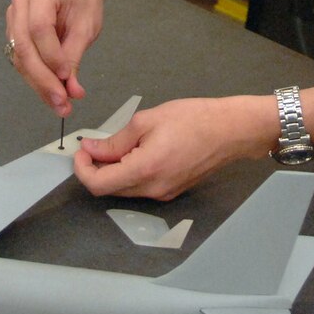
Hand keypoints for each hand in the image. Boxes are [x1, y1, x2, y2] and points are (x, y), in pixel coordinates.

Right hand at [5, 0, 101, 115]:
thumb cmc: (83, 3)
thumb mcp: (86, 27)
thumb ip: (75, 57)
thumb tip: (72, 92)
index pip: (40, 27)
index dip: (52, 56)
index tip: (67, 77)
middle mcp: (21, 0)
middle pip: (24, 46)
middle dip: (43, 79)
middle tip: (62, 103)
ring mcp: (13, 15)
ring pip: (19, 57)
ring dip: (38, 84)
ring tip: (59, 104)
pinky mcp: (11, 31)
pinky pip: (20, 59)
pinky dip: (35, 78)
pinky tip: (50, 93)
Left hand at [73, 96, 272, 199]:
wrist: (231, 130)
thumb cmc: (193, 119)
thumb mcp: (147, 121)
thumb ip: (115, 140)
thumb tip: (90, 148)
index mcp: (144, 171)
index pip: (98, 185)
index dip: (82, 169)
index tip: (81, 150)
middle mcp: (153, 190)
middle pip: (109, 190)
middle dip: (96, 168)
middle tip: (95, 144)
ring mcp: (164, 194)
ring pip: (125, 189)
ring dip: (113, 171)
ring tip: (119, 144)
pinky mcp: (172, 191)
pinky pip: (141, 187)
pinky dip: (130, 173)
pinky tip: (137, 152)